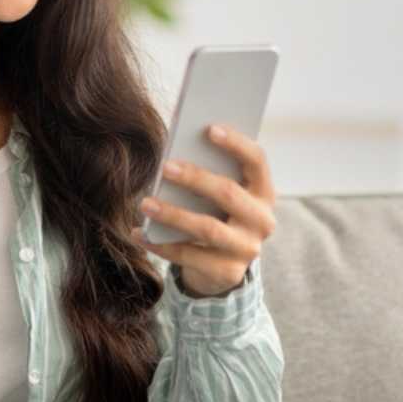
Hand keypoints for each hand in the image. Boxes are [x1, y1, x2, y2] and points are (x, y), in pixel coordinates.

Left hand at [133, 123, 277, 296]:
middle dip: (196, 178)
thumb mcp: (218, 195)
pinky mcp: (227, 272)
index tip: (209, 128)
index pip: (256, 161)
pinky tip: (139, 233)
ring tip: (145, 203)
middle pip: (229, 193)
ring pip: (208, 228)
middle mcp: (262, 220)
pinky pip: (189, 257)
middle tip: (165, 167)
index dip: (236, 143)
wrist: (222, 267)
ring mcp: (247, 249)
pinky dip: (160, 244)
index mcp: (263, 192)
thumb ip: (208, 174)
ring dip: (173, 214)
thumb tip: (174, 154)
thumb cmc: (215, 215)